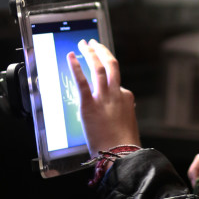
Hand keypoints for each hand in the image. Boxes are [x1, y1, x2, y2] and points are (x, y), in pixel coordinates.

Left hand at [68, 39, 140, 157]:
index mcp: (126, 98)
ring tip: (84, 44)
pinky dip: (76, 67)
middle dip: (101, 51)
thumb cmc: (124, 146)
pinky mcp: (89, 105)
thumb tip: (117, 112)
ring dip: (91, 53)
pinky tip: (71, 57)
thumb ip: (121, 113)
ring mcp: (104, 98)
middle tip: (93, 43)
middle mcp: (116, 93)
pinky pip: (82, 81)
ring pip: (99, 68)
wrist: (121, 155)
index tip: (100, 73)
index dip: (107, 77)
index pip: (117, 81)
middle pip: (111, 65)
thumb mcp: (127, 124)